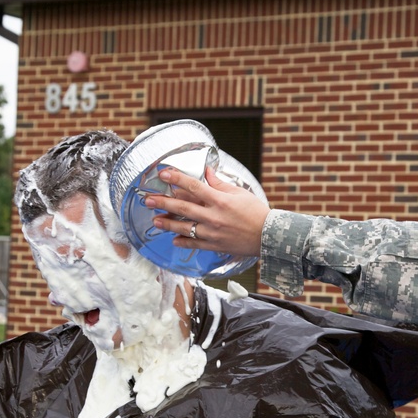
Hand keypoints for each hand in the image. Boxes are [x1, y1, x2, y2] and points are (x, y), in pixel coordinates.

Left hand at [144, 166, 269, 257]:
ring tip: (155, 220)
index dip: (177, 179)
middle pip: (183, 207)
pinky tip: (174, 240)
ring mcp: (213, 233)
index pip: (194, 186)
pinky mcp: (215, 245)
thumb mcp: (239, 193)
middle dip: (163, 202)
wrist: (269, 236)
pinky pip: (195, 244)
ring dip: (168, 223)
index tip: (164, 174)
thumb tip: (207, 172)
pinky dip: (183, 242)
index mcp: (220, 200)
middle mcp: (213, 216)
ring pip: (185, 227)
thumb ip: (220, 184)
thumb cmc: (256, 212)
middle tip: (148, 200)